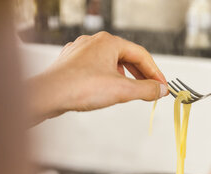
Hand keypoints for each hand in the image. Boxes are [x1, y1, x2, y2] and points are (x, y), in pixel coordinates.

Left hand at [28, 31, 167, 124]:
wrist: (48, 95)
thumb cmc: (80, 88)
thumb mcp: (121, 90)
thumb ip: (146, 89)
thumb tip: (161, 90)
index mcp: (109, 42)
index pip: (141, 55)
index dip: (155, 72)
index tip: (162, 86)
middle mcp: (94, 42)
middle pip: (125, 57)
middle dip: (140, 74)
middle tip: (150, 89)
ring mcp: (80, 51)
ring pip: (109, 62)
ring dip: (123, 76)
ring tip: (130, 90)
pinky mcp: (70, 63)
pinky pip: (94, 68)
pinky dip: (105, 77)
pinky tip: (105, 89)